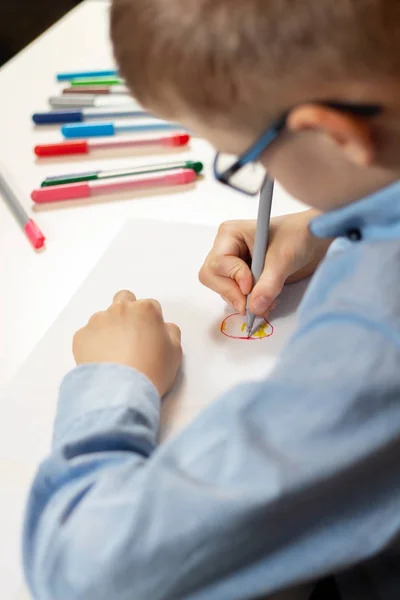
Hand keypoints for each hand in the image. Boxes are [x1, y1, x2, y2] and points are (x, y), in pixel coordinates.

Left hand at [73, 291, 181, 396]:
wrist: (120, 390)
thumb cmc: (151, 371)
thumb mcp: (175, 352)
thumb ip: (171, 333)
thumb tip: (164, 328)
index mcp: (145, 310)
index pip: (150, 305)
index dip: (151, 320)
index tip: (150, 335)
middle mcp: (120, 309)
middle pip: (123, 299)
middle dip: (127, 311)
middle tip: (131, 334)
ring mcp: (98, 321)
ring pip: (103, 317)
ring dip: (109, 329)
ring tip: (114, 355)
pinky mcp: (81, 336)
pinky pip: (88, 335)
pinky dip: (93, 344)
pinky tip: (101, 361)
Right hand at [199, 210, 331, 316]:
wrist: (315, 241)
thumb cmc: (299, 236)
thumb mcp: (284, 258)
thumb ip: (268, 284)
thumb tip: (254, 308)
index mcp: (229, 234)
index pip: (217, 262)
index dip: (232, 277)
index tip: (251, 286)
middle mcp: (226, 248)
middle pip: (212, 278)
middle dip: (232, 293)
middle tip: (252, 305)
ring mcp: (233, 264)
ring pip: (223, 290)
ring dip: (243, 301)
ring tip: (267, 304)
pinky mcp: (243, 278)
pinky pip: (235, 296)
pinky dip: (249, 304)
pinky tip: (266, 302)